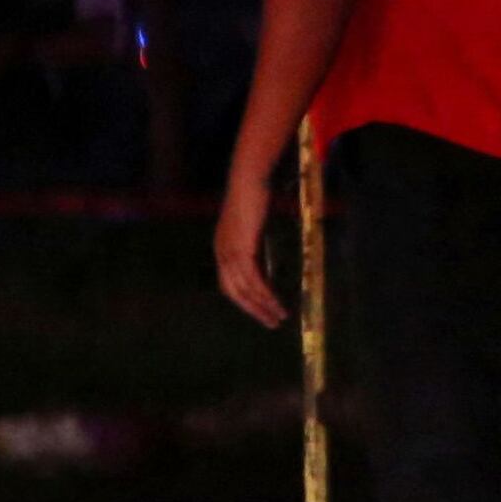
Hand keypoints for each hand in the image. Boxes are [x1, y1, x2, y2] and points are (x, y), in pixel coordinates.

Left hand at [214, 151, 287, 328]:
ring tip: (278, 318)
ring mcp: (229, 252)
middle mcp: (221, 253)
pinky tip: (276, 303)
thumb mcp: (254, 226)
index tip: (262, 310)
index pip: (230, 284)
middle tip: (271, 322)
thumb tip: (267, 262)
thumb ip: (257, 245)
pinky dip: (265, 294)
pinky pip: (253, 280)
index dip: (245, 300)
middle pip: (234, 292)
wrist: (249, 179)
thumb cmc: (255, 197)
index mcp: (222, 248)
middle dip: (253, 310)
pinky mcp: (241, 249)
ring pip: (245, 290)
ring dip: (262, 306)